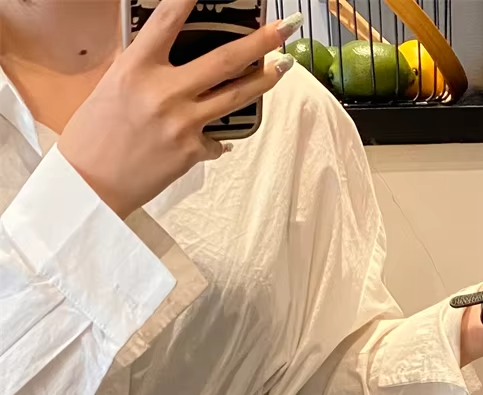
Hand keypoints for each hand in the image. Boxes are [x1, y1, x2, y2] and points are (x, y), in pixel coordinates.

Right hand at [59, 1, 300, 217]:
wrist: (93, 181)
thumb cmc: (96, 131)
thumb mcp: (114, 85)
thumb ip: (145, 66)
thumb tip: (173, 53)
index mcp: (136, 67)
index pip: (167, 20)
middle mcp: (163, 91)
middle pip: (224, 61)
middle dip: (260, 42)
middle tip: (284, 28)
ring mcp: (182, 122)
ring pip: (235, 96)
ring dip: (265, 80)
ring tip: (283, 67)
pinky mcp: (192, 150)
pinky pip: (218, 138)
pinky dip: (218, 136)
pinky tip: (214, 137)